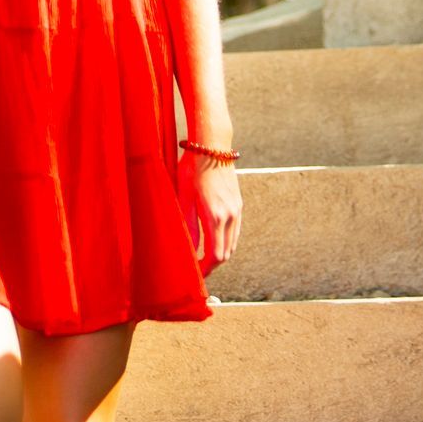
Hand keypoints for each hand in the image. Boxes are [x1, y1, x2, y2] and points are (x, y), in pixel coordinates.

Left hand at [178, 150, 240, 276]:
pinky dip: (226, 241)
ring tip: (204, 258)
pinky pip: (235, 231)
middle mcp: (230, 216)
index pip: (216, 256)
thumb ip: (188, 227)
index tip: (194, 275)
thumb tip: (189, 251)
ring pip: (232, 243)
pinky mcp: (238, 203)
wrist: (212, 146)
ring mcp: (237, 209)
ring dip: (220, 254)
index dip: (205, 269)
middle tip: (197, 270)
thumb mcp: (184, 198)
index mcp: (215, 216)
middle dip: (212, 265)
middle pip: (226, 254)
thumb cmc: (192, 169)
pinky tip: (213, 240)